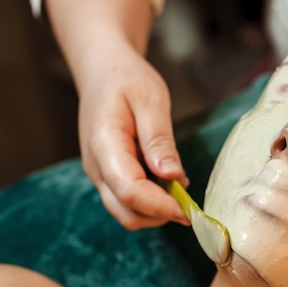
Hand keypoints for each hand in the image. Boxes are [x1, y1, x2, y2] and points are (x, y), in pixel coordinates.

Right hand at [78, 45, 189, 229]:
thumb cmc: (126, 79)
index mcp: (104, 146)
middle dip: (159, 216)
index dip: (160, 206)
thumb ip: (159, 141)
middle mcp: (97, 167)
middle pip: (126, 212)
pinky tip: (168, 181)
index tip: (187, 210)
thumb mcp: (150, 100)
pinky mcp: (109, 175)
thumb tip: (172, 177)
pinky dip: (151, 201)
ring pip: (127, 212)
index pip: (130, 191)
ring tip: (179, 188)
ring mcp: (101, 174)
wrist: (102, 71)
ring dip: (156, 211)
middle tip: (189, 206)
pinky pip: (128, 200)